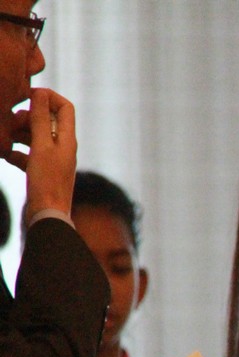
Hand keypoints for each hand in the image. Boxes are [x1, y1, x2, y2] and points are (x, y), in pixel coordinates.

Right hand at [6, 88, 75, 216]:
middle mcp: (63, 148)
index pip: (65, 107)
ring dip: (17, 134)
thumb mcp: (41, 146)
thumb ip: (41, 120)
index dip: (48, 97)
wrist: (47, 216)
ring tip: (4, 138)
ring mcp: (52, 160)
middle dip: (26, 117)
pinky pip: (27, 155)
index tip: (27, 97)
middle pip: (47, 121)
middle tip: (10, 122)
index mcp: (68, 139)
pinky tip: (4, 154)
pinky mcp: (42, 172)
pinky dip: (15, 153)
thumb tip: (41, 94)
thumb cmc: (47, 181)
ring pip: (34, 137)